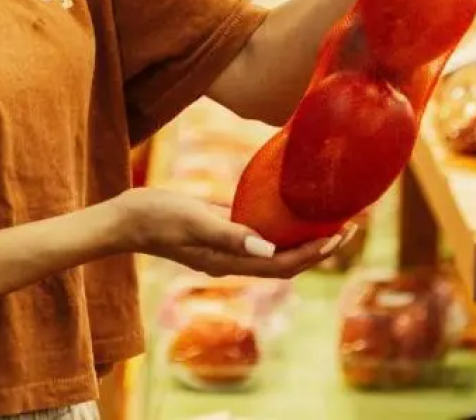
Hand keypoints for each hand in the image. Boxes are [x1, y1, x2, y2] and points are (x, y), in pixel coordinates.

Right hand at [110, 187, 349, 278]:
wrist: (126, 218)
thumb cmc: (157, 216)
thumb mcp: (193, 220)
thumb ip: (229, 233)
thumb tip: (269, 248)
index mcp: (228, 263)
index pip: (283, 265)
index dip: (315, 254)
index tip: (340, 234)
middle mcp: (232, 261)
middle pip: (286, 262)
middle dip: (319, 248)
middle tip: (349, 227)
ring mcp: (226, 249)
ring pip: (275, 250)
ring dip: (304, 239)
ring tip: (330, 219)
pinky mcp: (220, 234)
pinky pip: (259, 236)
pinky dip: (281, 227)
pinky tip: (293, 210)